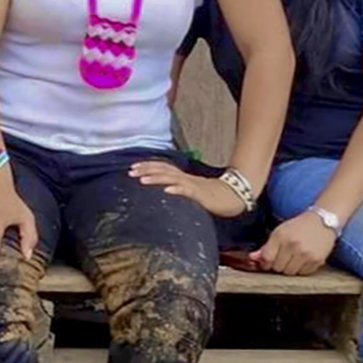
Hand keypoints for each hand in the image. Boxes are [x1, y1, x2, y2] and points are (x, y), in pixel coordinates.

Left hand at [130, 159, 251, 217]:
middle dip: (146, 170)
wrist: (232, 197)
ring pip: (172, 179)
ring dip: (157, 178)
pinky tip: (166, 191)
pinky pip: (187, 191)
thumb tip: (161, 189)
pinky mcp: (201, 194)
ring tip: (142, 180)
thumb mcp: (189, 190)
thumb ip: (177, 187)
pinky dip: (176, 189)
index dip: (147, 166)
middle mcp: (185, 178)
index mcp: (182, 177)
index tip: (132, 167)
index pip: (162, 167)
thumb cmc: (210, 195)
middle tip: (130, 171)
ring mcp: (193, 185)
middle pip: (164, 170)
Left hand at [246, 211, 336, 275]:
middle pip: (278, 268)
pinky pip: (303, 273)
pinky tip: (303, 259)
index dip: (265, 262)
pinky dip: (301, 269)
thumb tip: (253, 258)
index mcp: (281, 236)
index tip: (268, 261)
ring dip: (289, 268)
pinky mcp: (316, 260)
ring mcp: (306, 254)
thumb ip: (266, 246)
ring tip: (293, 258)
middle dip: (278, 265)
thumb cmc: (299, 226)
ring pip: (290, 273)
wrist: (323, 221)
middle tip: (283, 257)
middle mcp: (293, 246)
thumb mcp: (280, 231)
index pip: (267, 258)